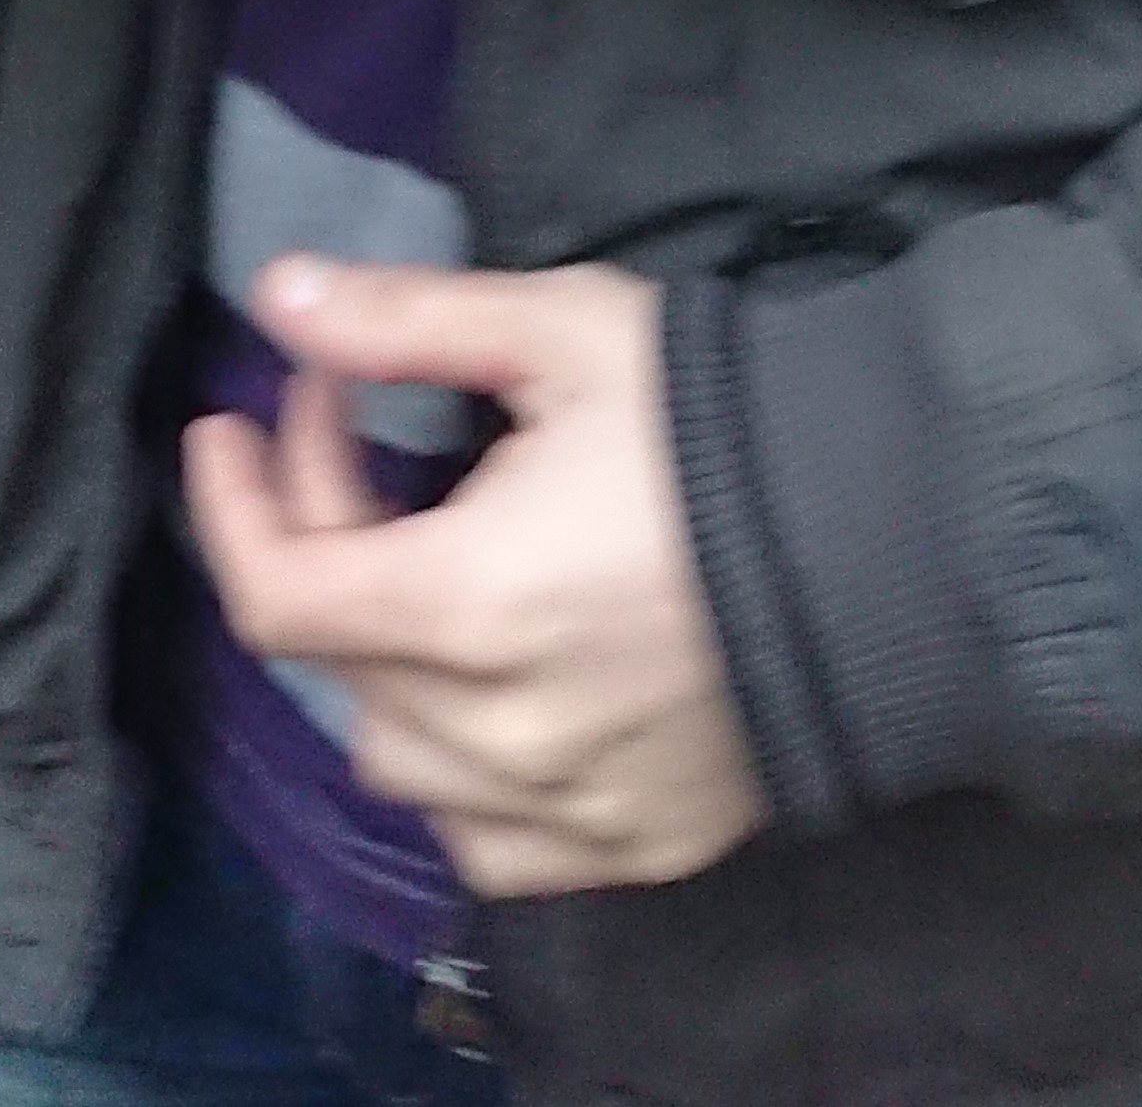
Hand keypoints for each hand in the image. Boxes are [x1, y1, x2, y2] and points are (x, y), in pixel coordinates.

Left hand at [186, 256, 766, 897]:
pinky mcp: (638, 844)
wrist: (907, 530)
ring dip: (380, 662)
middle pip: (338, 661)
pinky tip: (489, 698)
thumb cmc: (728, 419)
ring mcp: (570, 806)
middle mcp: (499, 734)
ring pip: (401, 764)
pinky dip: (461, 776)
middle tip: (359, 433)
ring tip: (422, 562)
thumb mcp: (564, 331)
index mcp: (467, 605)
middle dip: (324, 530)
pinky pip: (492, 842)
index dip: (234, 504)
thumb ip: (409, 321)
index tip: (234, 427)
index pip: (277, 594)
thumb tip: (280, 298)